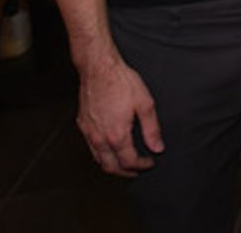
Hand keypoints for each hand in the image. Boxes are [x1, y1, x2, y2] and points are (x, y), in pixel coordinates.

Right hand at [76, 55, 163, 176]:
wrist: (99, 68)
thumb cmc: (121, 82)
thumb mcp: (145, 103)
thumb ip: (152, 129)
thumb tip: (157, 147)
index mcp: (117, 135)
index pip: (129, 162)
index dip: (142, 165)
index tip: (150, 162)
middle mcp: (100, 138)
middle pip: (111, 167)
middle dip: (125, 172)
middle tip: (137, 171)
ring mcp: (89, 132)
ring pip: (98, 159)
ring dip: (112, 165)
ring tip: (124, 163)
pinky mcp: (82, 124)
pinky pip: (90, 147)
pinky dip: (101, 154)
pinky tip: (109, 147)